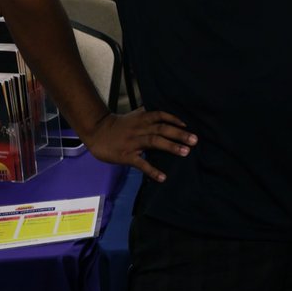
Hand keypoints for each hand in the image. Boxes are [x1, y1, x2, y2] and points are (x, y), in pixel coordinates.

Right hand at [83, 108, 197, 182]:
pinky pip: (141, 163)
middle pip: (161, 129)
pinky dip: (152, 170)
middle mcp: (139, 129)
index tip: (187, 125)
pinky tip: (163, 177)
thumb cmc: (119, 125)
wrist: (97, 132)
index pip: (160, 115)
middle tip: (194, 140)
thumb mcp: (134, 116)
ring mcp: (133, 142)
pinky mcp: (126, 156)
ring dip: (171, 147)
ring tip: (186, 152)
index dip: (174, 119)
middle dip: (179, 134)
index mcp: (142, 118)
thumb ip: (148, 114)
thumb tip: (166, 113)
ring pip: (154, 142)